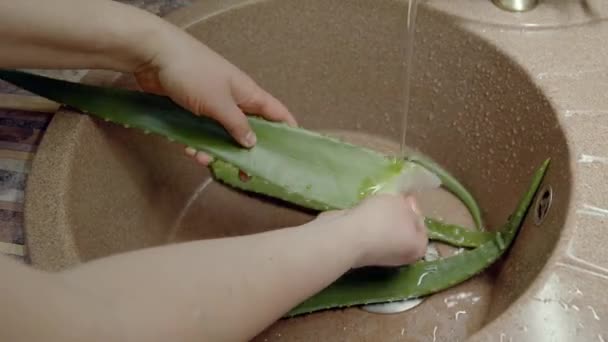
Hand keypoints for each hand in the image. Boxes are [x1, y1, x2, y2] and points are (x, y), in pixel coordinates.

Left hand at [133, 23, 296, 164]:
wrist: (153, 56)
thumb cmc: (193, 74)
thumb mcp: (219, 103)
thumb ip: (238, 125)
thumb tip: (253, 143)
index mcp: (248, 94)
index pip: (276, 113)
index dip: (287, 129)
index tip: (291, 152)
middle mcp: (234, 100)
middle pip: (249, 131)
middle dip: (245, 152)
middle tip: (244, 174)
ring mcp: (213, 105)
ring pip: (222, 136)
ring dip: (214, 150)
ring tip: (202, 159)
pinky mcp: (193, 110)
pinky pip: (201, 133)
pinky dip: (196, 143)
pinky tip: (187, 148)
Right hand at [320, 194, 427, 267]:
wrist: (347, 236)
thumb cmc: (381, 220)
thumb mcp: (401, 204)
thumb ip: (408, 205)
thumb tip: (407, 207)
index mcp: (418, 247)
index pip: (421, 227)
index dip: (414, 209)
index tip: (404, 197)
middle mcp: (402, 256)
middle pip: (403, 231)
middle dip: (397, 216)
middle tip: (390, 200)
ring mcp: (380, 256)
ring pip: (385, 233)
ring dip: (381, 220)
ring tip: (374, 205)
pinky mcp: (362, 251)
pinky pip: (370, 234)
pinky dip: (368, 224)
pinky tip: (362, 213)